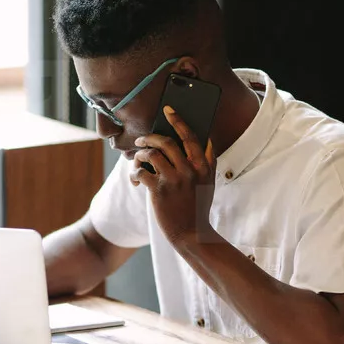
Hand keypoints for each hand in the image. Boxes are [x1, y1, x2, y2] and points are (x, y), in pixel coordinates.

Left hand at [130, 106, 216, 249]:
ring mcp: (174, 180)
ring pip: (151, 154)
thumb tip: (206, 139)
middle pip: (166, 142)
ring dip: (140, 155)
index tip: (168, 110)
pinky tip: (135, 179)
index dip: (178, 120)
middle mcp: (190, 170)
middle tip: (141, 140)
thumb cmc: (197, 207)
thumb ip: (208, 161)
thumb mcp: (208, 183)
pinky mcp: (159, 191)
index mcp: (203, 166)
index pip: (190, 136)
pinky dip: (135, 173)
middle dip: (149, 137)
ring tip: (138, 161)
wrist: (191, 234)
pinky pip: (141, 172)